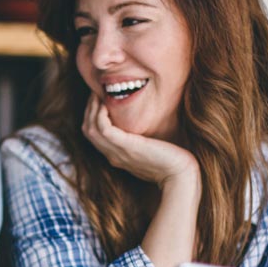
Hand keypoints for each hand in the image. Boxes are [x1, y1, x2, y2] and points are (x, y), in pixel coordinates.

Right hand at [82, 94, 198, 185]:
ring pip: (91, 129)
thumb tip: (143, 124)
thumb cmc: (171, 161)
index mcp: (117, 156)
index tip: (99, 98)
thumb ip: (141, 139)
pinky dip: (101, 115)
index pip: (94, 135)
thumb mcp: (151, 149)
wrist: (179, 174)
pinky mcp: (127, 147)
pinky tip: (107, 104)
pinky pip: (104, 129)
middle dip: (89, 109)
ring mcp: (118, 152)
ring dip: (92, 108)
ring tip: (98, 94)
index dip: (92, 115)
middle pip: (88, 130)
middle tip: (95, 92)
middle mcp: (114, 155)